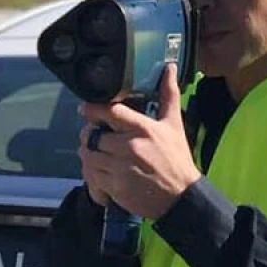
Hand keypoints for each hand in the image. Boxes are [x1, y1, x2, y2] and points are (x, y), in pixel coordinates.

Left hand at [77, 64, 201, 219]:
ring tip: (95, 153)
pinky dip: (91, 173)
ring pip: (88, 155)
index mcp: (143, 129)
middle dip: (89, 134)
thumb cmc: (177, 159)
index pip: (109, 112)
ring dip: (88, 153)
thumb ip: (169, 95)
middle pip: (92, 134)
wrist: (181, 197)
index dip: (92, 108)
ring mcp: (120, 168)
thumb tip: (170, 68)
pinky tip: (100, 171)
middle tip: (93, 135)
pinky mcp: (115, 187)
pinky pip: (91, 176)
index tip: (85, 108)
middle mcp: (129, 146)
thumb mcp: (174, 125)